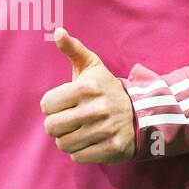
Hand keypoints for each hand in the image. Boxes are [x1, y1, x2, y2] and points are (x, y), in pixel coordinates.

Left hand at [40, 28, 135, 162]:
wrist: (141, 112)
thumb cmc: (107, 89)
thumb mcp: (92, 66)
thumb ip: (73, 49)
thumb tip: (57, 31)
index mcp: (87, 87)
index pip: (46, 104)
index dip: (51, 106)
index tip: (63, 104)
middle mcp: (96, 109)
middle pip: (51, 127)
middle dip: (56, 125)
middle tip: (68, 120)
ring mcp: (104, 130)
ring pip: (63, 144)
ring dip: (67, 139)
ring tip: (79, 130)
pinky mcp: (111, 148)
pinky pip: (78, 156)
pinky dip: (80, 151)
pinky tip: (89, 141)